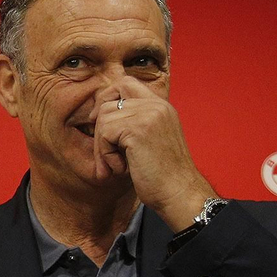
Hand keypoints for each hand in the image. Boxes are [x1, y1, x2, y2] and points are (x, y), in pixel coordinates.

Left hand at [92, 80, 215, 229]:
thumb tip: (97, 113)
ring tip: (116, 166)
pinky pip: (104, 134)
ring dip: (102, 146)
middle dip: (99, 125)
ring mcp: (149, 115)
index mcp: (161, 106)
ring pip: (103, 118)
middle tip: (105, 152)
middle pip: (108, 99)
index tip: (101, 124)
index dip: (107, 99)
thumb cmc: (162, 175)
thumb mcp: (149, 140)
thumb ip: (133, 122)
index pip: (125, 82)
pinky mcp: (139, 129)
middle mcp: (157, 105)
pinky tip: (121, 168)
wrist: (179, 194)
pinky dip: (105, 155)